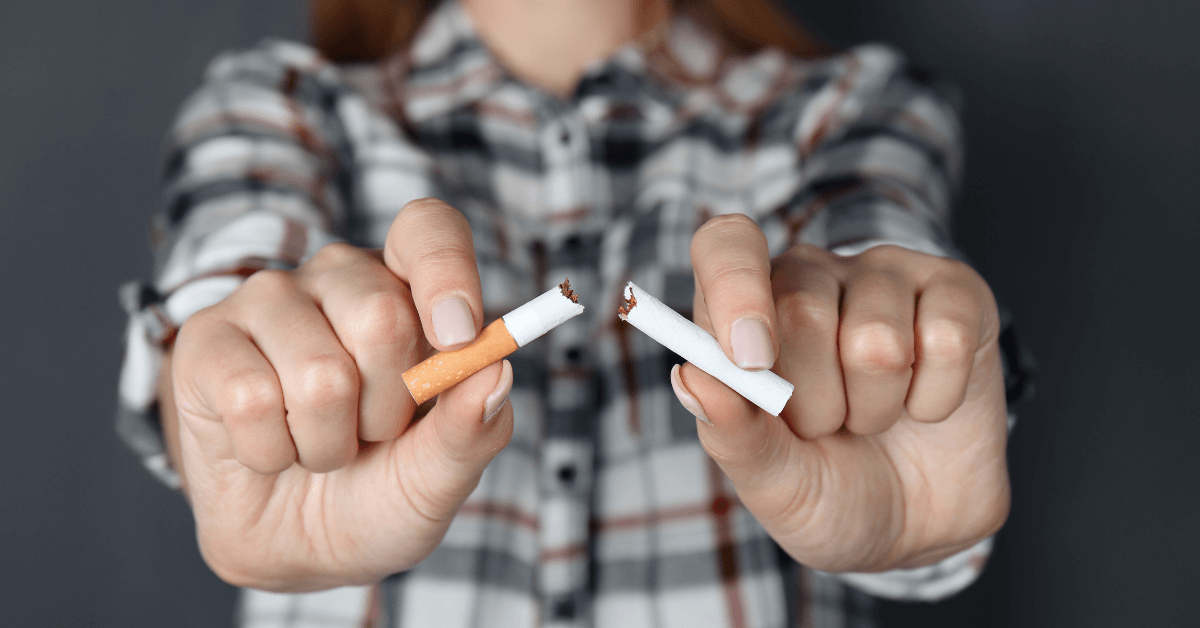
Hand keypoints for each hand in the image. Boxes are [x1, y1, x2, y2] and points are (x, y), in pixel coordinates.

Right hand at [167, 199, 514, 590]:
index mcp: (408, 288)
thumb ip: (474, 427)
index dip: (447, 273)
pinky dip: (271, 453)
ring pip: (319, 374)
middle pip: (383, 316)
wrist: (298, 547)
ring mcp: (268, 301)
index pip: (429, 231)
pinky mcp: (208, 341)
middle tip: (372, 434)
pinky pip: (252, 401)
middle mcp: (339, 278)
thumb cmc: (380, 492)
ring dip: (328, 444)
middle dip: (388, 409)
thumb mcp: (441, 475)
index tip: (459, 338)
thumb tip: (495, 371)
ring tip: (319, 446)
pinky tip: (270, 449)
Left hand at [675, 214, 1009, 571]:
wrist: (912, 528)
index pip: (725, 246)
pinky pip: (944, 339)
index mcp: (743, 306)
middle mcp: (812, 276)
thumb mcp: (770, 482)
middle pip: (799, 307)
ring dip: (874, 408)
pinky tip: (925, 408)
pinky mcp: (956, 294)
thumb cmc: (824, 490)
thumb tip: (691, 378)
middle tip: (823, 428)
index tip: (750, 359)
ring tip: (871, 420)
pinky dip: (934, 400)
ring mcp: (886, 277)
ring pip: (875, 337)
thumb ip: (730, 432)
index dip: (735, 289)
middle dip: (812, 401)